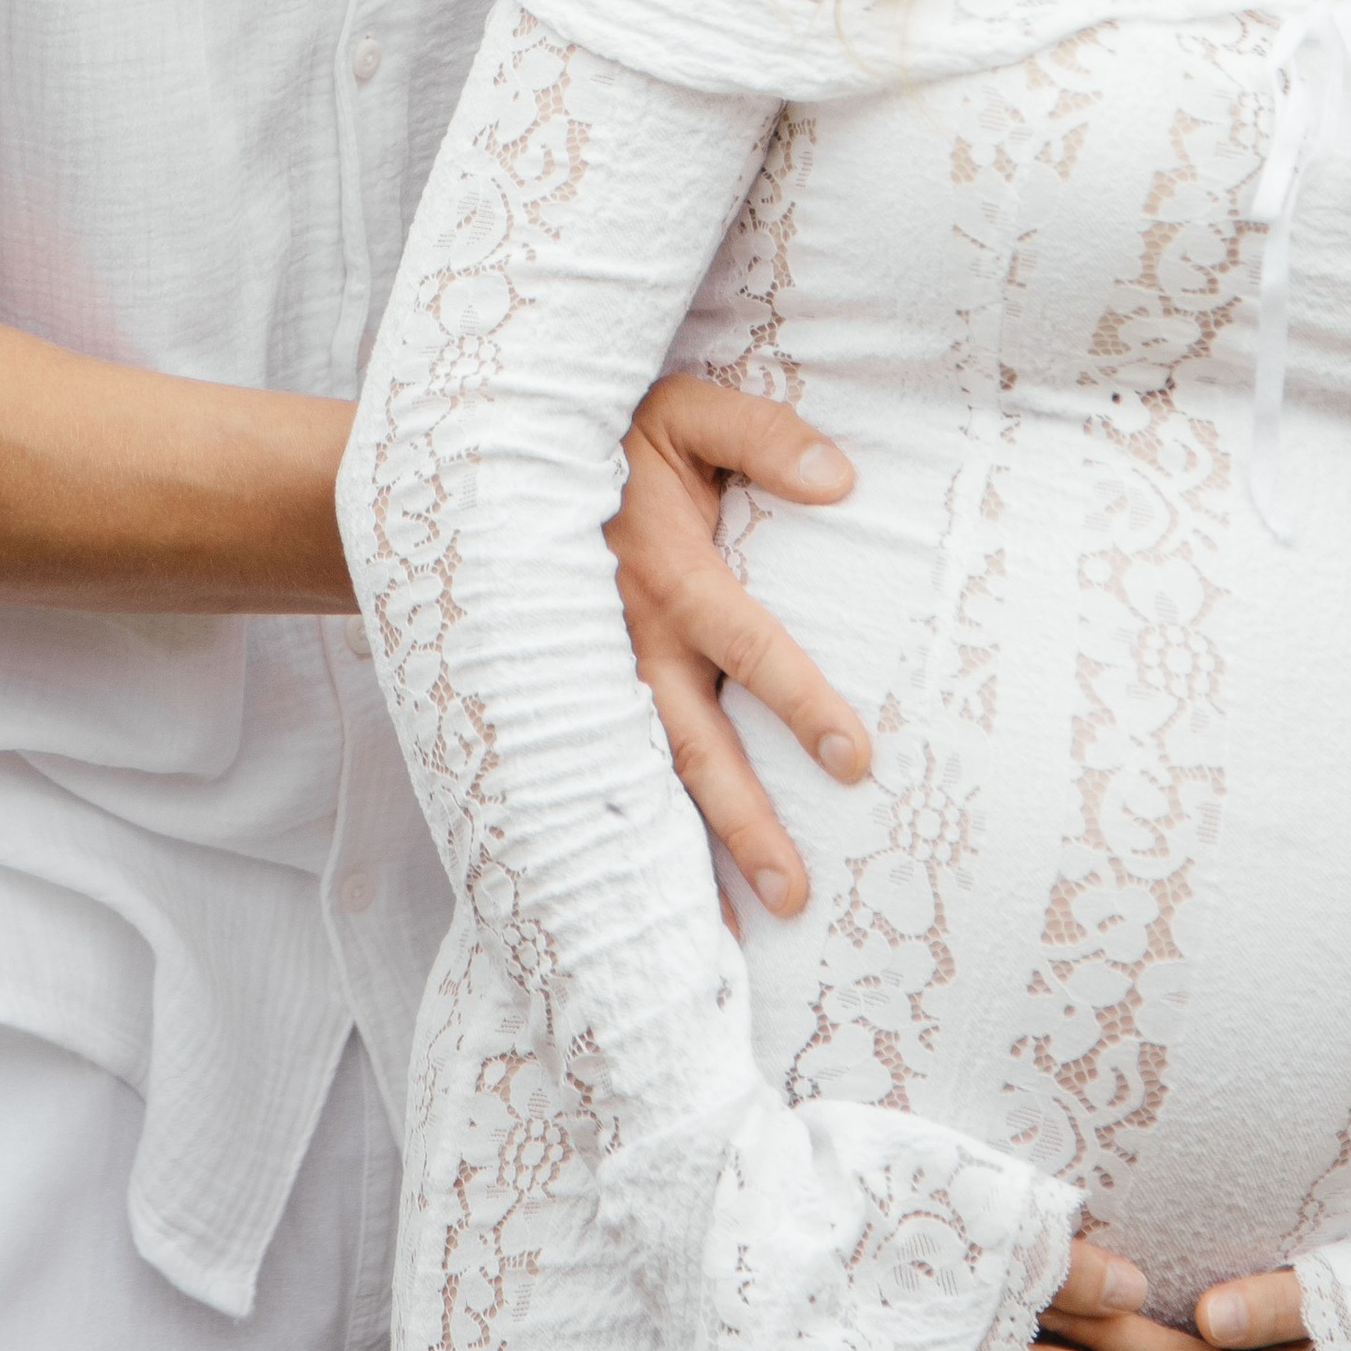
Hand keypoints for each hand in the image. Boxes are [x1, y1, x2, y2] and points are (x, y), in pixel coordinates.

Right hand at [607, 374, 871, 918]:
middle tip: (795, 892)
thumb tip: (841, 479)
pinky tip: (653, 903)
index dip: (802, 704)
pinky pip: (605, 777)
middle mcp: (630, 643)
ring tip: (732, 937)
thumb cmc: (613, 436)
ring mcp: (596, 679)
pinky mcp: (575, 696)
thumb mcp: (685, 412)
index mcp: (670, 575)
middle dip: (745, 821)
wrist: (493, 464)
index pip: (748, 649)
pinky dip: (630, 842)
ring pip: (648, 781)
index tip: (857, 760)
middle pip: (695, 748)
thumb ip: (762, 436)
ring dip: (685, 858)